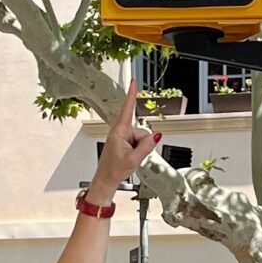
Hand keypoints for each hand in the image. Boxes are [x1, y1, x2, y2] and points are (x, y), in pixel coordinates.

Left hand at [90, 81, 159, 200]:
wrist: (106, 180)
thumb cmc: (114, 170)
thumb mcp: (134, 159)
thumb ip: (147, 146)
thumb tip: (156, 136)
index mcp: (119, 131)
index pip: (128, 109)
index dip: (132, 94)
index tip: (134, 82)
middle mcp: (119, 132)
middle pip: (141, 131)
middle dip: (142, 144)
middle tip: (132, 157)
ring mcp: (121, 137)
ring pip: (140, 138)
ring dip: (139, 149)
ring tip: (128, 159)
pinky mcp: (122, 142)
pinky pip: (137, 143)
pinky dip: (137, 151)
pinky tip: (129, 158)